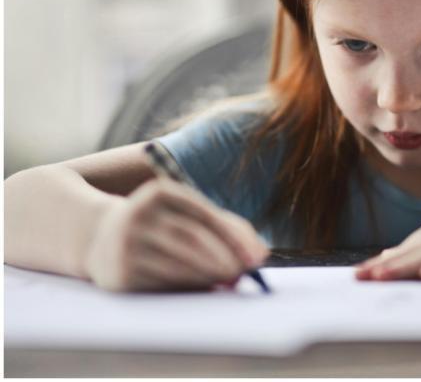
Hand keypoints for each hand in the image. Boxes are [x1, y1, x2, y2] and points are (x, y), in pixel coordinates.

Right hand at [84, 178, 268, 291]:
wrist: (100, 237)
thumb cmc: (161, 224)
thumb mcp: (187, 214)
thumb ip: (227, 228)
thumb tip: (260, 254)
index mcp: (160, 192)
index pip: (204, 215)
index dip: (234, 238)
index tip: (256, 258)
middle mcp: (139, 214)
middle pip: (192, 239)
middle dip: (224, 259)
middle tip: (245, 274)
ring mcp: (126, 244)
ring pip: (179, 263)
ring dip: (210, 276)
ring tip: (230, 281)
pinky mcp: (120, 273)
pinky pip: (163, 283)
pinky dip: (189, 288)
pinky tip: (206, 288)